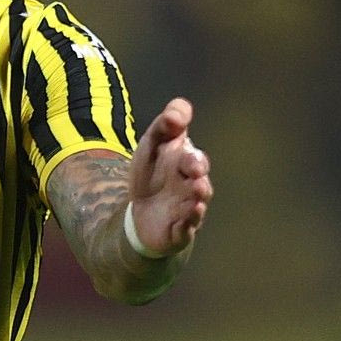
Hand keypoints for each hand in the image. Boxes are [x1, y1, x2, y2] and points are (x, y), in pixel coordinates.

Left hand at [128, 97, 212, 257]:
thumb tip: (178, 110)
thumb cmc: (152, 176)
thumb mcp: (152, 146)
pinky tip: (190, 214)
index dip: (189, 149)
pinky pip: (187, 227)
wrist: (141, 214)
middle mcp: (192, 185)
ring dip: (199, 195)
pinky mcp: (180, 231)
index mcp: (186, 163)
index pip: (192, 155)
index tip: (182, 139)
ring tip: (199, 187)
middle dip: (197, 169)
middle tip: (194, 166)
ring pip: (197, 201)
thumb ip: (165, 126)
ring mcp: (188, 209)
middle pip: (199, 176)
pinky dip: (189, 221)